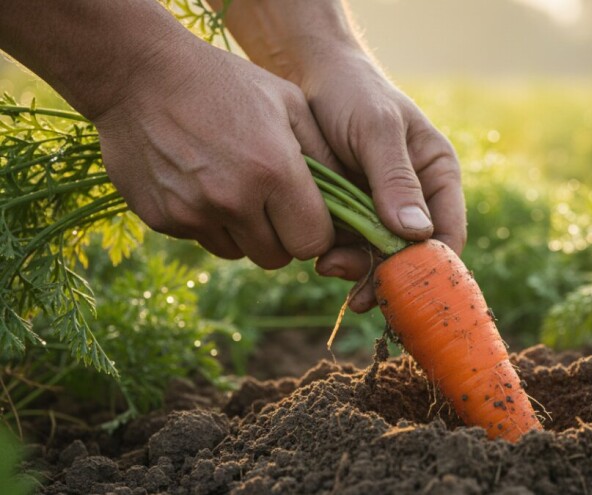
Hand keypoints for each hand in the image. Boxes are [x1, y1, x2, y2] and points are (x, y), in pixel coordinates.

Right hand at [93, 36, 341, 268]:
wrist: (138, 73)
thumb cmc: (225, 83)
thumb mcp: (289, 104)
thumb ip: (326, 156)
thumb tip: (354, 202)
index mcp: (274, 171)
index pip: (313, 242)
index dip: (316, 232)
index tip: (309, 214)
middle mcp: (234, 200)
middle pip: (277, 257)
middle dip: (283, 237)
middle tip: (273, 203)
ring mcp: (193, 213)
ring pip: (239, 252)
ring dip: (245, 232)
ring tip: (235, 187)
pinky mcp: (162, 220)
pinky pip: (201, 239)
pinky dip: (208, 222)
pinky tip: (201, 182)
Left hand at [299, 51, 466, 311]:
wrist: (308, 77)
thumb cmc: (352, 93)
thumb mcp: (377, 129)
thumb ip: (395, 178)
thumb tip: (417, 233)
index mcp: (438, 176)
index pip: (449, 233)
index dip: (432, 266)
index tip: (405, 286)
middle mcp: (415, 199)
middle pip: (412, 255)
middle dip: (387, 275)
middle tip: (359, 292)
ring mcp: (381, 210)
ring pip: (379, 258)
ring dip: (357, 270)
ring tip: (326, 266)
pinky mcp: (350, 214)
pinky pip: (350, 248)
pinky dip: (338, 258)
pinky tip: (320, 258)